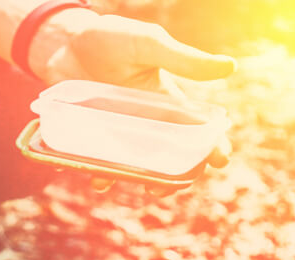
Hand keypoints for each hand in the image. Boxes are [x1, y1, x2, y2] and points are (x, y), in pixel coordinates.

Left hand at [34, 10, 235, 186]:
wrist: (65, 40)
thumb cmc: (112, 37)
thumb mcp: (149, 44)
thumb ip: (182, 59)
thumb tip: (230, 66)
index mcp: (164, 101)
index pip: (194, 129)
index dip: (210, 146)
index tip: (220, 160)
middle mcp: (142, 121)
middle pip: (164, 157)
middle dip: (170, 176)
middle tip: (163, 188)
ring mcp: (113, 130)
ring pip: (129, 165)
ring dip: (130, 178)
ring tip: (130, 185)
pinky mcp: (87, 134)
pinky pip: (91, 159)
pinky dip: (92, 169)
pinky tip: (89, 175)